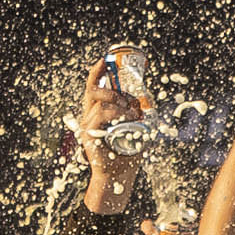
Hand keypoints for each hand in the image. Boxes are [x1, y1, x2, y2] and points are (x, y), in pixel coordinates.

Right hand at [76, 55, 138, 202]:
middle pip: (93, 89)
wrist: (119, 175)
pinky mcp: (89, 135)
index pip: (94, 85)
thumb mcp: (138, 128)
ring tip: (131, 112)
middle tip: (128, 98)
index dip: (98, 71)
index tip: (105, 59)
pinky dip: (115, 114)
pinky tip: (126, 119)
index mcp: (99, 110)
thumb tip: (146, 99)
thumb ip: (139, 113)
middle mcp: (90, 115)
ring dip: (118, 102)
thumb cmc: (128, 152)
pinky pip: (100, 116)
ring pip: (99, 101)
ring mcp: (88, 124)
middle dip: (111, 87)